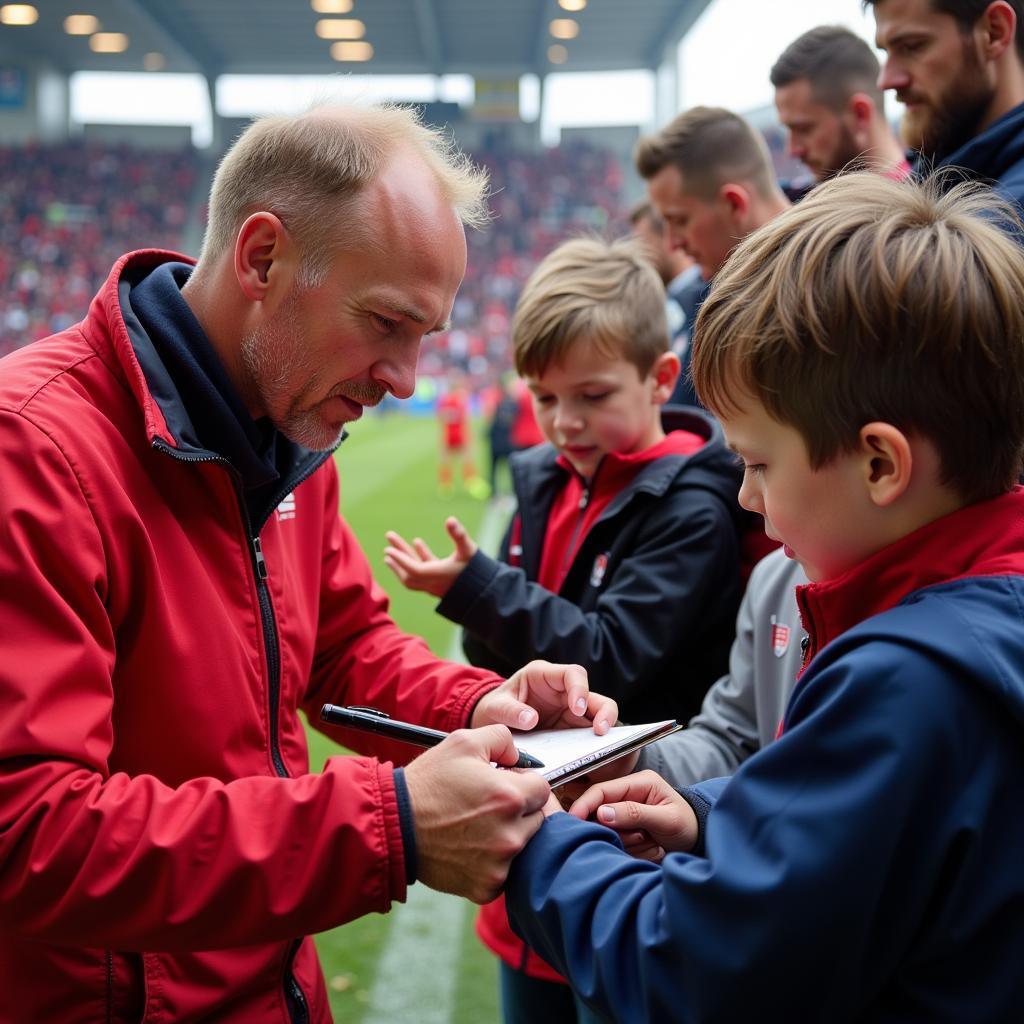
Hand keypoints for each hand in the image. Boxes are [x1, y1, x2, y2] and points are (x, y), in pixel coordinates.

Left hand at [383, 517, 477, 598]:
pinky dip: (418, 560)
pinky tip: (417, 543)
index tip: (389, 549)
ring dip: (402, 563)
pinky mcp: (440, 583)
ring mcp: (435, 585)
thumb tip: (450, 519)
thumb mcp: (469, 550)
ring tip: (391, 551)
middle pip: (409, 572)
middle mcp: (433, 583)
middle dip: (397, 558)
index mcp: (438, 576)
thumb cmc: (478, 570)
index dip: (401, 560)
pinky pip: (423, 572)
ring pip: (413, 574)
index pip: (413, 569)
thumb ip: (459, 535)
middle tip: (387, 543)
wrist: (487, 591)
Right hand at [404, 725, 550, 902]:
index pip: (543, 789)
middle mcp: (510, 835)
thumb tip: (520, 757)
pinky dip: (492, 862)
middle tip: (487, 805)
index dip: (524, 782)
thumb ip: (503, 739)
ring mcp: (499, 865)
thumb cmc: (429, 782)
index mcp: (510, 797)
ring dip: (507, 835)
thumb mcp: (464, 742)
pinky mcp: (486, 888)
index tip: (505, 784)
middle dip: (519, 810)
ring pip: (521, 846)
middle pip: (537, 819)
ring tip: (475, 825)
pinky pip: (504, 871)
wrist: (394, 826)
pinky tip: (469, 847)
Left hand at [470, 660, 616, 734]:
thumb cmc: (493, 709)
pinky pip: (587, 734)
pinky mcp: (570, 728)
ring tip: (603, 746)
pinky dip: (593, 744)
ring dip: (603, 727)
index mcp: (543, 676)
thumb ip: (510, 711)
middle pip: (592, 694)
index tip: (577, 708)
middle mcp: (561, 691)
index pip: (572, 674)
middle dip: (602, 711)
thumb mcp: (495, 708)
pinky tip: (593, 755)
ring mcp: (568, 710)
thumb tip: (531, 720)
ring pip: (596, 714)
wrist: (491, 723)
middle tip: (600, 730)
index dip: (579, 689)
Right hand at [568, 770, 697, 861]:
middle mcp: (629, 796)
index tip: (573, 820)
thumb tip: (602, 813)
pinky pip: (619, 845)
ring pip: (610, 833)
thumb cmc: (687, 825)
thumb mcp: (665, 819)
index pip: (601, 790)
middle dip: (619, 831)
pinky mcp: (627, 832)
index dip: (585, 805)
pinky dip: (634, 851)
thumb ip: (635, 813)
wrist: (701, 842)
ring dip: (630, 843)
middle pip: (601, 815)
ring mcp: (627, 815)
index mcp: (638, 783)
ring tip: (652, 842)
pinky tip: (652, 847)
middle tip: (643, 837)